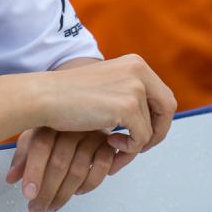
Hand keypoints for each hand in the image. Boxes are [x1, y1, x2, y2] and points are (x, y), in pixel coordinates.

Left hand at [6, 128, 135, 211]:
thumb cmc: (57, 128)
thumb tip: (11, 178)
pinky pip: (101, 167)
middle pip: (59, 163)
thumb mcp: (35, 137)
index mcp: (51, 122)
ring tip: (53, 206)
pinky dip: (91, 183)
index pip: (40, 146)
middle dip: (47, 191)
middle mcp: (72, 126)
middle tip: (37, 209)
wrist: (88, 111)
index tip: (28, 194)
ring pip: (79, 169)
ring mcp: (92, 133)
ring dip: (65, 194)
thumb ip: (23, 158)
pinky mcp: (108, 142)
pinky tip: (79, 191)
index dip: (34, 172)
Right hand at [39, 54, 176, 154]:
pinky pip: (141, 138)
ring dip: (136, 145)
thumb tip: (151, 116)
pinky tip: (109, 143)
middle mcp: (139, 70)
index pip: (162, 95)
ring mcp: (135, 87)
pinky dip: (129, 148)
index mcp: (135, 63)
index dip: (158, 119)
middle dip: (157, 132)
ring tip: (114, 147)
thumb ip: (127, 92)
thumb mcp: (105, 84)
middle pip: (167, 109)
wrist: (44, 96)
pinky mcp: (128, 106)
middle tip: (138, 146)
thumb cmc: (67, 95)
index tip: (142, 133)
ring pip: (152, 128)